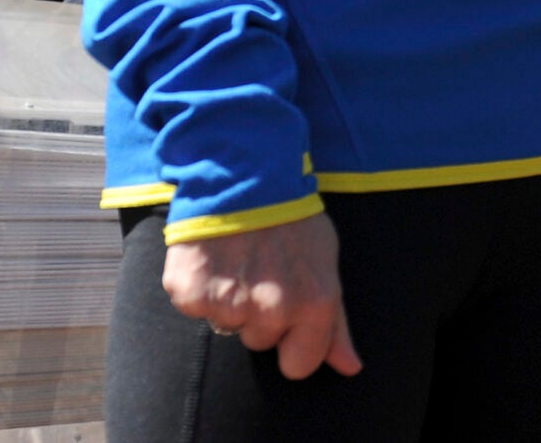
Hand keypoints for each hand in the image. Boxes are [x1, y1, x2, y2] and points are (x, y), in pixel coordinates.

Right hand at [162, 213, 362, 380]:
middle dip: (259, 313)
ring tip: (238, 257)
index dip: (293, 341)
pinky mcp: (191, 291)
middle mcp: (272, 309)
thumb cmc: (291, 217)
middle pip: (259, 342)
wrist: (245, 172)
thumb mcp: (326, 262)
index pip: (299, 365)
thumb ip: (336, 323)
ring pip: (227, 325)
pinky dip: (199, 286)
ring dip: (229, 298)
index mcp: (312, 303)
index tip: (288, 310)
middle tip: (261, 269)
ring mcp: (229, 302)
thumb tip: (349, 368)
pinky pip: (194, 307)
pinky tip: (212, 255)